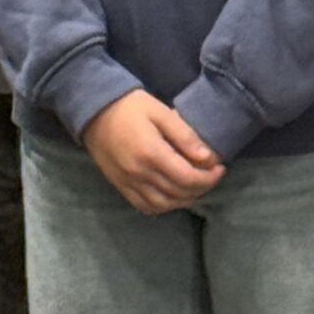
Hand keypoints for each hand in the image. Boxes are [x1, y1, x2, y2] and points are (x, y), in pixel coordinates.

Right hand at [83, 89, 225, 213]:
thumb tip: (208, 158)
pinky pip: (146, 206)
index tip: (220, 168)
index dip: (209, 178)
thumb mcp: (161, 112)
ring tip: (196, 185)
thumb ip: (185, 136)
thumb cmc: (130, 107)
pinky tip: (174, 195)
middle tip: (211, 175)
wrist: (93, 111)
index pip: (188, 178)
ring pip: (164, 204)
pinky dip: (164, 206)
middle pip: (179, 193)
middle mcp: (139, 173)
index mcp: (151, 153)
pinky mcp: (120, 186)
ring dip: (185, 199)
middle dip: (202, 187)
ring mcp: (128, 183)